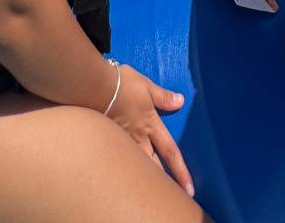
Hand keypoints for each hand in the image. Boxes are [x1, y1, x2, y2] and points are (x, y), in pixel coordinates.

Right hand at [108, 64, 194, 195]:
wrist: (94, 88)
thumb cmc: (122, 85)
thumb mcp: (146, 86)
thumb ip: (162, 96)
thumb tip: (180, 101)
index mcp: (150, 125)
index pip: (170, 151)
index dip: (181, 171)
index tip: (190, 190)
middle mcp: (138, 139)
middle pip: (153, 167)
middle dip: (161, 183)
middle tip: (169, 199)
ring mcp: (121, 142)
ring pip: (135, 166)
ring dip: (143, 178)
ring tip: (146, 192)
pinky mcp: (107, 141)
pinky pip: (119, 160)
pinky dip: (124, 168)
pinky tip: (122, 175)